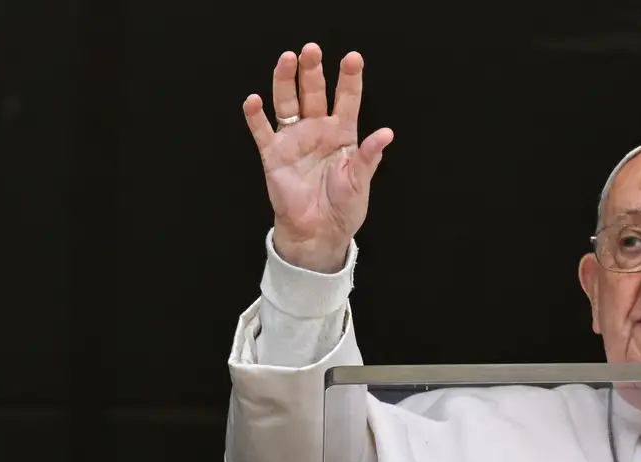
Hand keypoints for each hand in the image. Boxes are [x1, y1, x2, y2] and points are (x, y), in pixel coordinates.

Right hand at [243, 43, 393, 272]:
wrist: (319, 232)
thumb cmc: (343, 207)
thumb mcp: (360, 182)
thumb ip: (368, 157)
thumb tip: (385, 134)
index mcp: (343, 135)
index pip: (347, 100)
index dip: (349, 79)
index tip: (353, 59)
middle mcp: (317, 131)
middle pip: (313, 93)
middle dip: (312, 71)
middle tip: (312, 50)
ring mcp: (294, 140)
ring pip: (287, 102)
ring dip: (285, 81)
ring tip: (286, 60)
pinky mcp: (274, 154)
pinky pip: (262, 131)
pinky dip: (256, 116)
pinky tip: (254, 101)